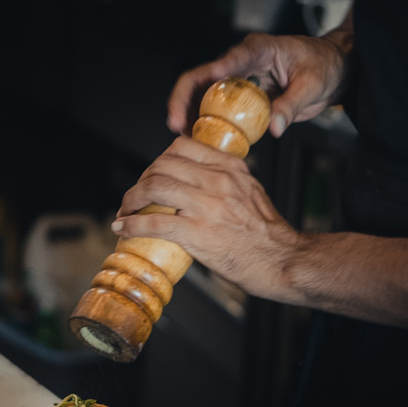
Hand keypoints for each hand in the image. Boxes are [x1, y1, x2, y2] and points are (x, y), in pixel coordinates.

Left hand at [113, 135, 300, 300]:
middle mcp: (218, 180)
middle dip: (141, 180)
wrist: (284, 261)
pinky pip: (153, 223)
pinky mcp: (198, 233)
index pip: (183, 146)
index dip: (159, 159)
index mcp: (231, 167)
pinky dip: (132, 225)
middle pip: (162, 165)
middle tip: (135, 197)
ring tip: (125, 212)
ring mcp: (207, 206)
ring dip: (130, 200)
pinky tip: (123, 228)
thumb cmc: (269, 234)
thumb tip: (197, 185)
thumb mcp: (251, 192)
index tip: (153, 175)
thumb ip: (226, 182)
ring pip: (153, 188)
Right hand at [167, 28, 353, 138]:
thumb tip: (274, 129)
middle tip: (175, 123)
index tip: (198, 94)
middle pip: (203, 77)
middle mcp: (242, 62)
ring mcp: (240, 80)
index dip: (209, 76)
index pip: (228, 60)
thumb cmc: (324, 67)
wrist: (334, 70)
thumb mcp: (312, 84)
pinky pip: (220, 110)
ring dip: (191, 115)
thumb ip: (292, 104)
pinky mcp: (244, 98)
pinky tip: (201, 141)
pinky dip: (209, 124)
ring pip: (205, 95)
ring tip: (182, 137)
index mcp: (258, 49)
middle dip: (185, 99)